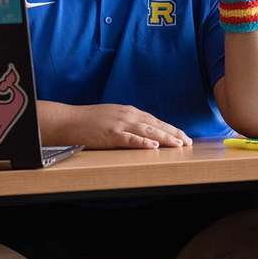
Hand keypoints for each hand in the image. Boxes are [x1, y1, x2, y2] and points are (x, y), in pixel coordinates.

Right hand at [62, 103, 192, 149]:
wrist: (68, 120)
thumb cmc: (89, 120)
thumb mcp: (113, 116)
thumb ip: (128, 120)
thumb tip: (144, 130)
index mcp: (129, 111)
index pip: (155, 120)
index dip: (171, 128)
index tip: (184, 136)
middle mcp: (127, 115)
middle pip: (156, 125)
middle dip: (174, 133)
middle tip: (188, 142)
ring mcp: (119, 124)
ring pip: (147, 131)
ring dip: (164, 138)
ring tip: (178, 145)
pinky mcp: (110, 135)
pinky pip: (129, 139)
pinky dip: (142, 142)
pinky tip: (153, 146)